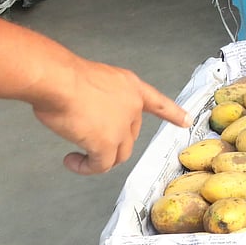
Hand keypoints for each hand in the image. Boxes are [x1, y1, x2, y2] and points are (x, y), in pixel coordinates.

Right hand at [31, 58, 190, 174]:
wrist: (58, 80)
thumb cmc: (63, 76)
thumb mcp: (92, 80)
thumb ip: (99, 97)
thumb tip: (87, 111)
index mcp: (130, 86)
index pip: (157, 102)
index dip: (172, 113)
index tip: (187, 121)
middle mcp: (132, 105)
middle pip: (131, 133)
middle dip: (112, 140)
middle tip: (88, 140)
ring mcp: (122, 125)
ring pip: (119, 153)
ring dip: (100, 158)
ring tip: (78, 157)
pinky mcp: (107, 143)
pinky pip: (101, 165)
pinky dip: (86, 167)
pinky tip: (73, 161)